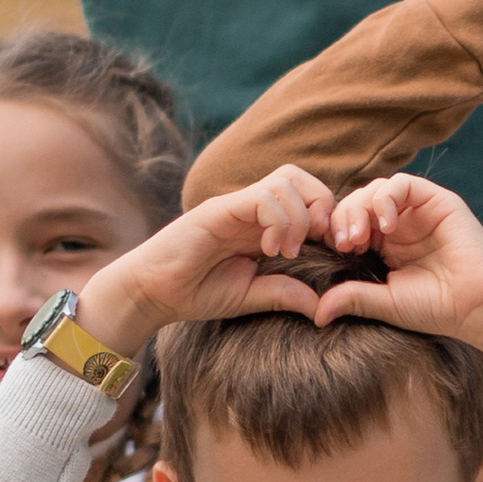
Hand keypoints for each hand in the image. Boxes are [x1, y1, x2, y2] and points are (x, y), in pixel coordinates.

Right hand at [80, 166, 339, 345]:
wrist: (151, 293)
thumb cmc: (195, 292)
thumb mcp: (249, 296)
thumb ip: (283, 294)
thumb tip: (322, 305)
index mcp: (261, 224)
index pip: (307, 196)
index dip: (327, 218)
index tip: (331, 252)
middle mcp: (251, 208)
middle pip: (300, 177)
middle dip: (321, 206)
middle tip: (317, 243)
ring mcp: (234, 206)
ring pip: (285, 181)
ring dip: (299, 216)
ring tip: (287, 251)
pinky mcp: (218, 210)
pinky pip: (261, 197)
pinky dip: (278, 221)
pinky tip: (270, 250)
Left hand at [322, 173, 482, 380]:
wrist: (479, 306)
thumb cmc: (436, 309)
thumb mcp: (386, 303)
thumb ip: (353, 297)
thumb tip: (316, 312)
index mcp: (384, 247)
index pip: (348, 224)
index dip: (335, 232)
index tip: (334, 253)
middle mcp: (399, 225)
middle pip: (357, 203)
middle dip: (343, 218)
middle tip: (345, 243)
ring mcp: (417, 211)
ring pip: (376, 189)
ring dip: (361, 208)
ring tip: (361, 236)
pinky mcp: (436, 200)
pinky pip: (403, 184)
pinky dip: (387, 199)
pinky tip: (387, 226)